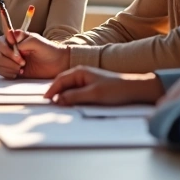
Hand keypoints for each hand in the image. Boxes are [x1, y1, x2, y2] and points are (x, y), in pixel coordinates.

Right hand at [0, 31, 68, 78]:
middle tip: (23, 62)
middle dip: (9, 59)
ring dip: (9, 67)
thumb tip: (11, 39)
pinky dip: (8, 73)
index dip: (5, 48)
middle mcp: (10, 49)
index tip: (18, 52)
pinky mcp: (11, 70)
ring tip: (22, 68)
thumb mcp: (38, 42)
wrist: (57, 65)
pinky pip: (1, 71)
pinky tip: (19, 73)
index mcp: (14, 39)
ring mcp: (10, 60)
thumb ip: (24, 40)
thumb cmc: (49, 50)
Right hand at [44, 66, 163, 105]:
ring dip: (64, 97)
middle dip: (55, 93)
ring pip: (69, 89)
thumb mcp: (93, 94)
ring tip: (59, 107)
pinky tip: (72, 105)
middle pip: (63, 84)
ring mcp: (86, 81)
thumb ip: (74, 96)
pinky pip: (77, 93)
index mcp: (80, 72)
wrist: (134, 89)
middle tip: (49, 105)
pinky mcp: (91, 87)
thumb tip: (58, 100)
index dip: (51, 90)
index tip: (45, 100)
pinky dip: (72, 98)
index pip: (59, 80)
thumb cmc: (116, 89)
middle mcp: (81, 74)